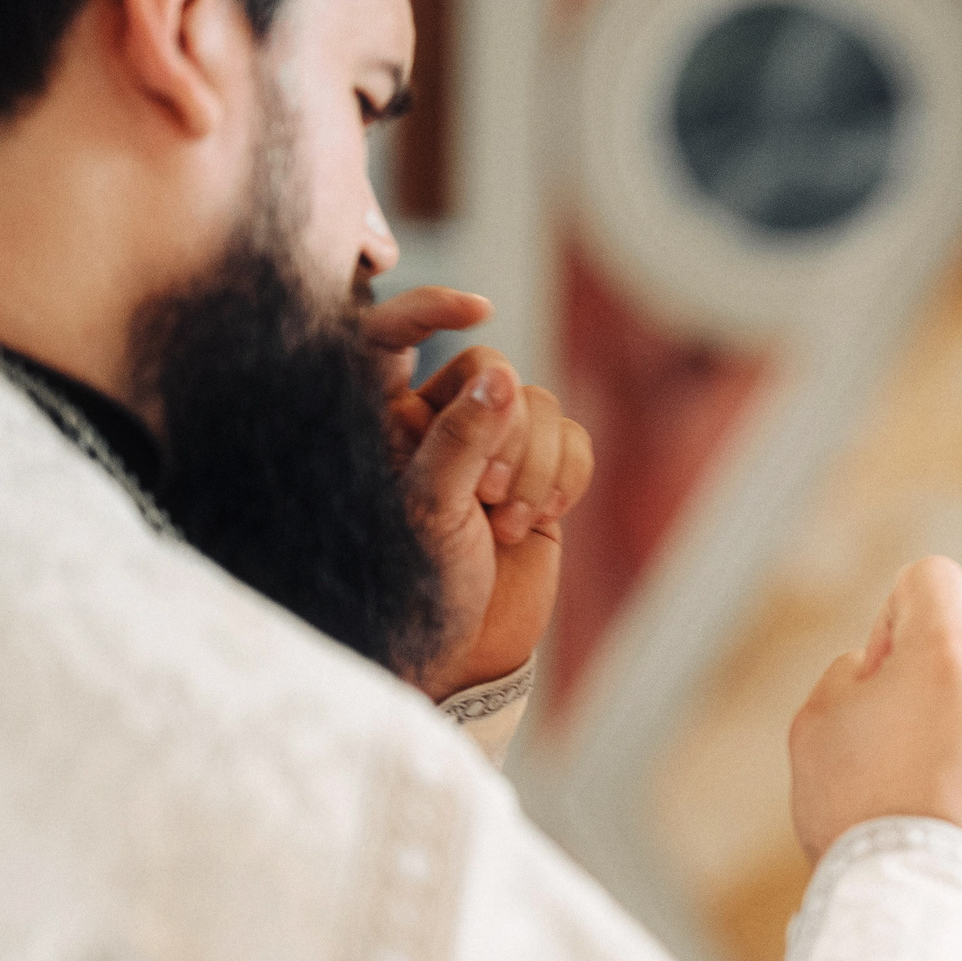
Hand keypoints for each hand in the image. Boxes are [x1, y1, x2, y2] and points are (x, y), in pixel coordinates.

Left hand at [364, 288, 594, 701]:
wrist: (465, 652)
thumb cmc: (419, 585)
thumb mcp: (431, 508)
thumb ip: (463, 436)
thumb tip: (503, 377)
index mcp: (386, 420)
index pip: (395, 334)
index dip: (430, 308)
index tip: (477, 308)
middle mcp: (439, 423)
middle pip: (492, 372)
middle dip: (504, 434)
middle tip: (483, 495)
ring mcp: (495, 449)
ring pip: (540, 406)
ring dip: (536, 467)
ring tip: (506, 522)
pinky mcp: (541, 477)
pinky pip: (575, 441)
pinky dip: (567, 478)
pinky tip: (540, 519)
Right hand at [789, 557, 961, 889]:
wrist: (918, 898)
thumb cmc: (858, 808)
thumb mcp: (819, 718)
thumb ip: (857, 667)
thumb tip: (892, 663)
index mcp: (950, 650)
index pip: (932, 578)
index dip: (897, 615)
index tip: (885, 671)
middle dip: (939, 663)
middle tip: (904, 727)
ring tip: (936, 770)